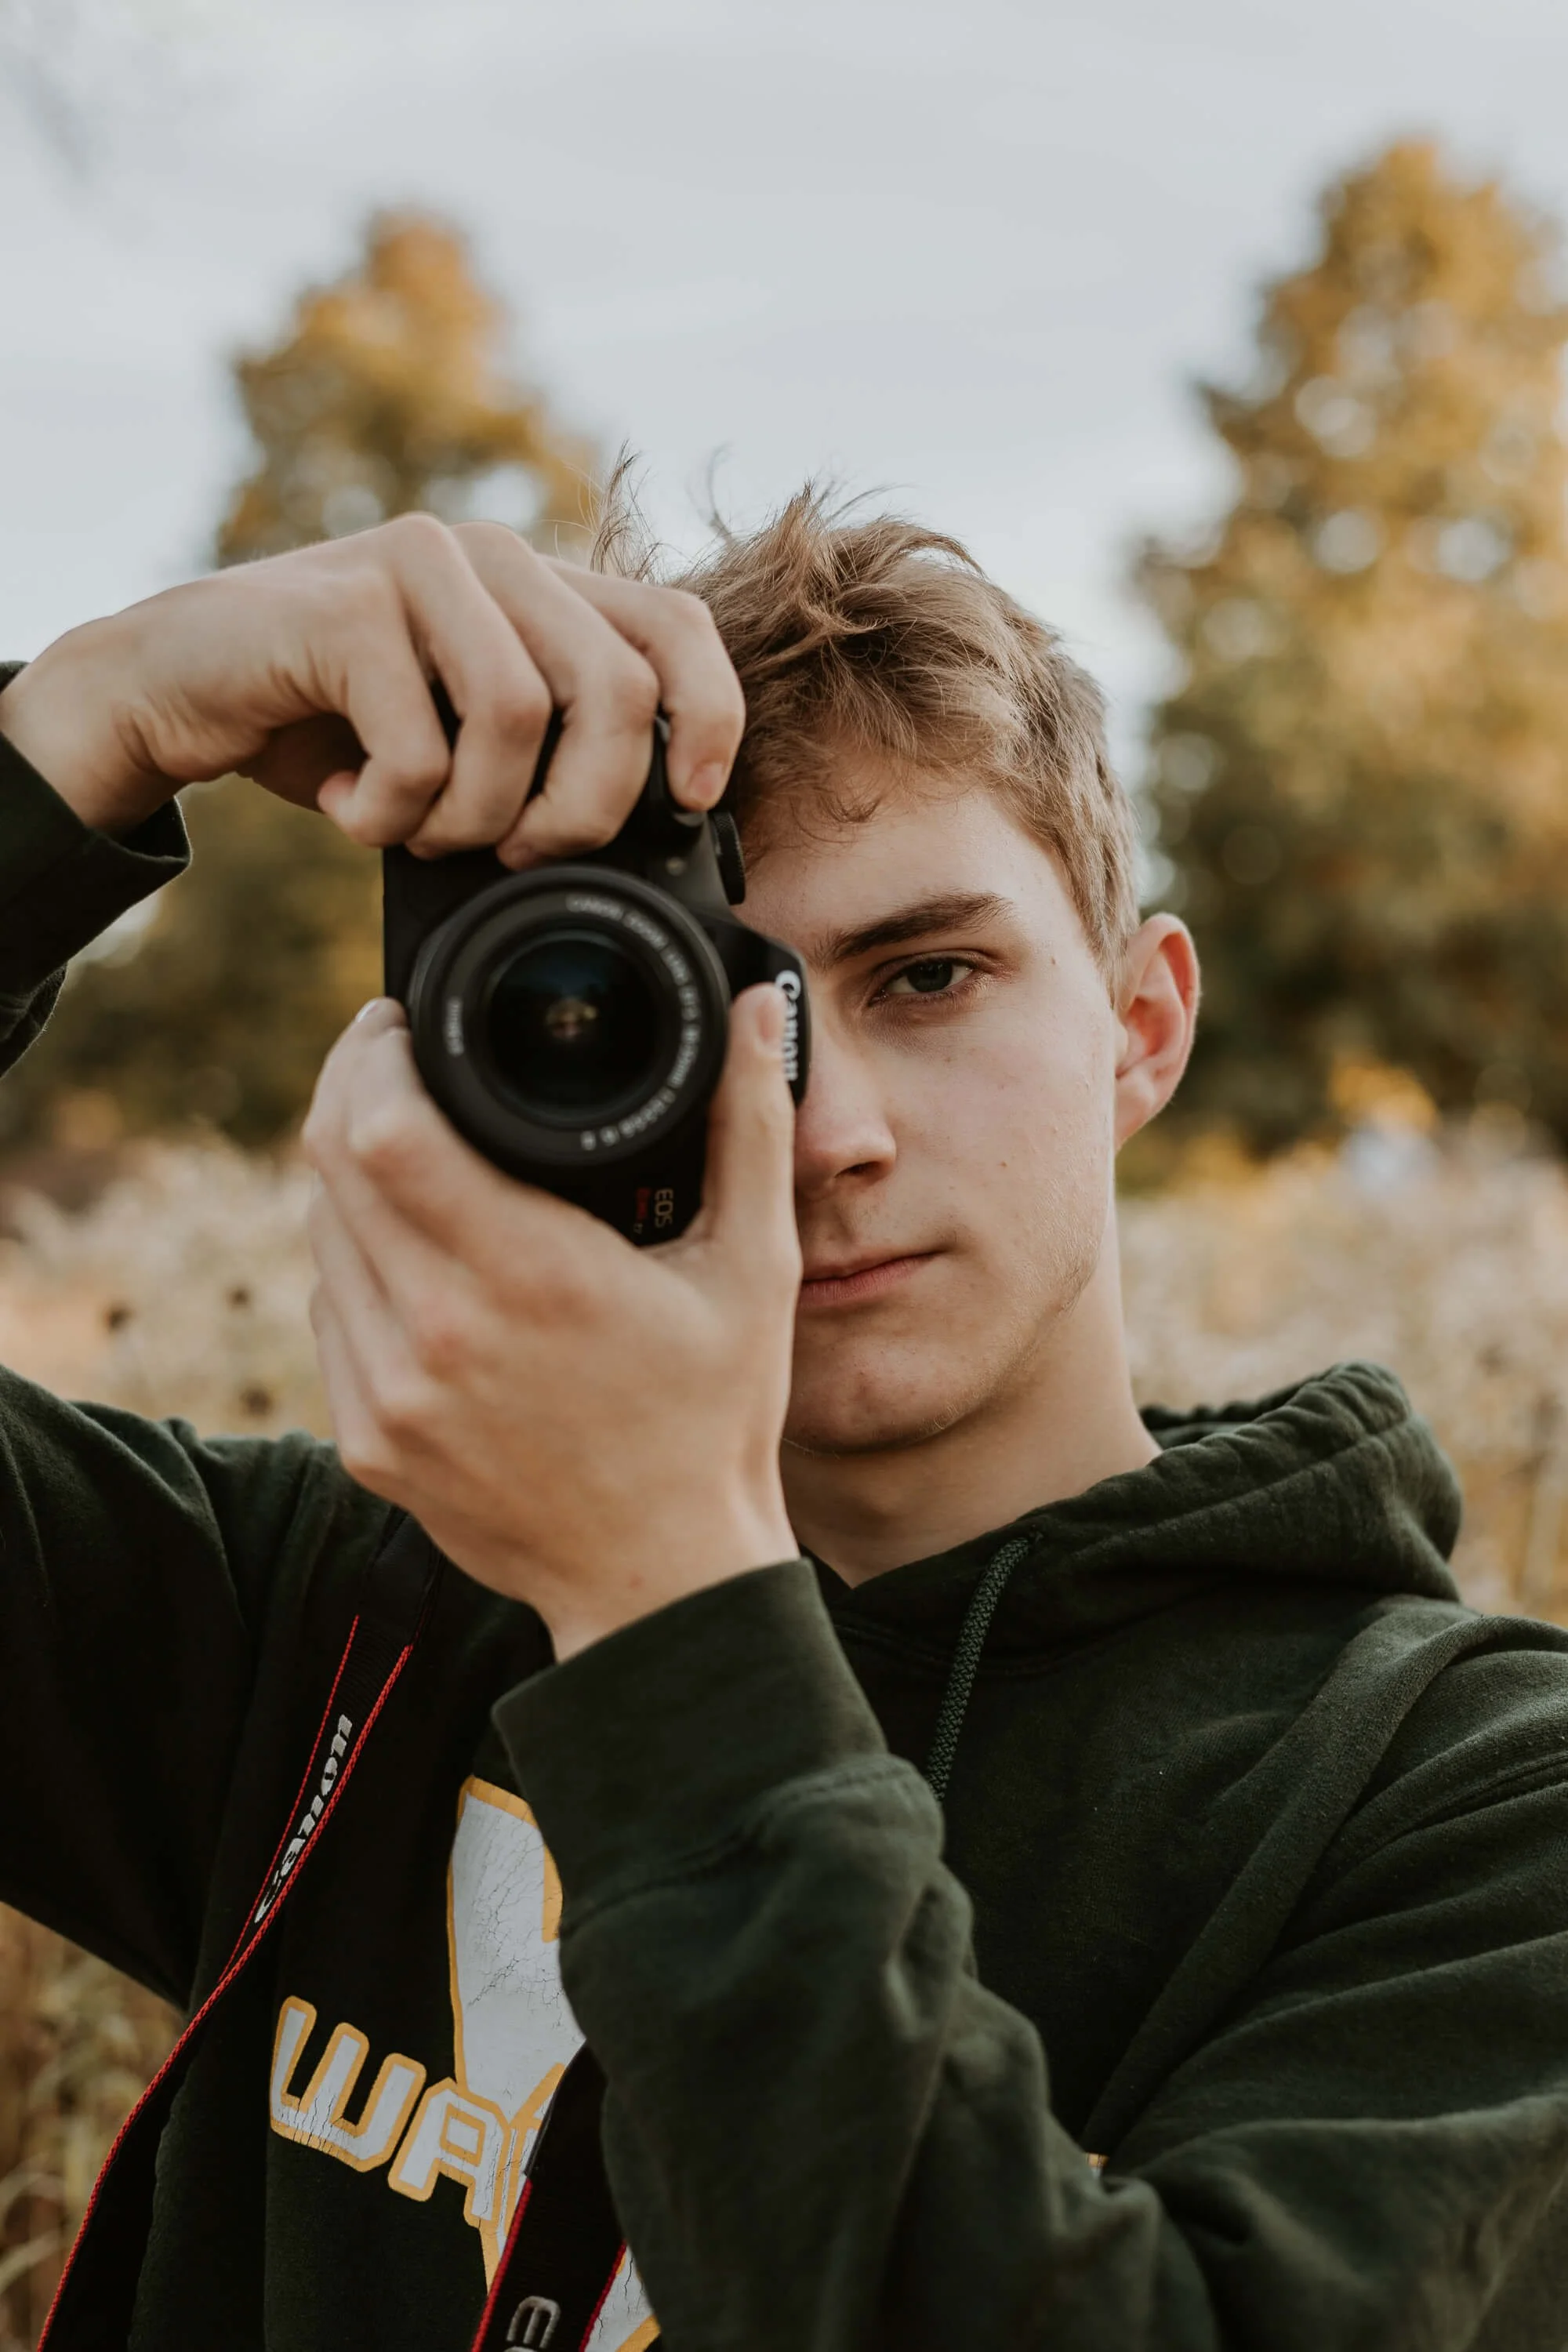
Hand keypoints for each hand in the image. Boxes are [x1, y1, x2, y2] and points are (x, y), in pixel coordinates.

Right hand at [0, 517, 743, 852]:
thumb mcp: (461, 741)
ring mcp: (419, 566)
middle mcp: (491, 556)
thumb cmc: (326, 730)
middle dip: (582, 810)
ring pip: (521, 721)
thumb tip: (656, 830)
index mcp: (537, 585)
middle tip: (514, 853)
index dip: (710, 717)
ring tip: (413, 829)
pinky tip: (343, 803)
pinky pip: (421, 748)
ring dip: (471, 818)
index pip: (676, 625)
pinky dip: (388, 814)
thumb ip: (547, 751)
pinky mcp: (349, 605)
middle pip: (617, 692)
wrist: (167, 694)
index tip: (690, 803)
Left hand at [301, 989, 801, 1659]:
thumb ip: (749, 1125)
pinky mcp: (368, 1443)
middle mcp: (441, 1334)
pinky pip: (329, 1315)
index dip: (372, 1053)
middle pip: (332, 1166)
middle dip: (351, 1090)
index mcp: (531, 1277)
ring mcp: (392, 1395)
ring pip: (322, 1238)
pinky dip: (357, 1268)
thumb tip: (754, 1008)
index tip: (400, 1024)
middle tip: (394, 1062)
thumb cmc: (714, 1421)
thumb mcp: (754, 1269)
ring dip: (352, 1179)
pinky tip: (415, 1261)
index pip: (385, 1129)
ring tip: (412, 1156)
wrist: (662, 1580)